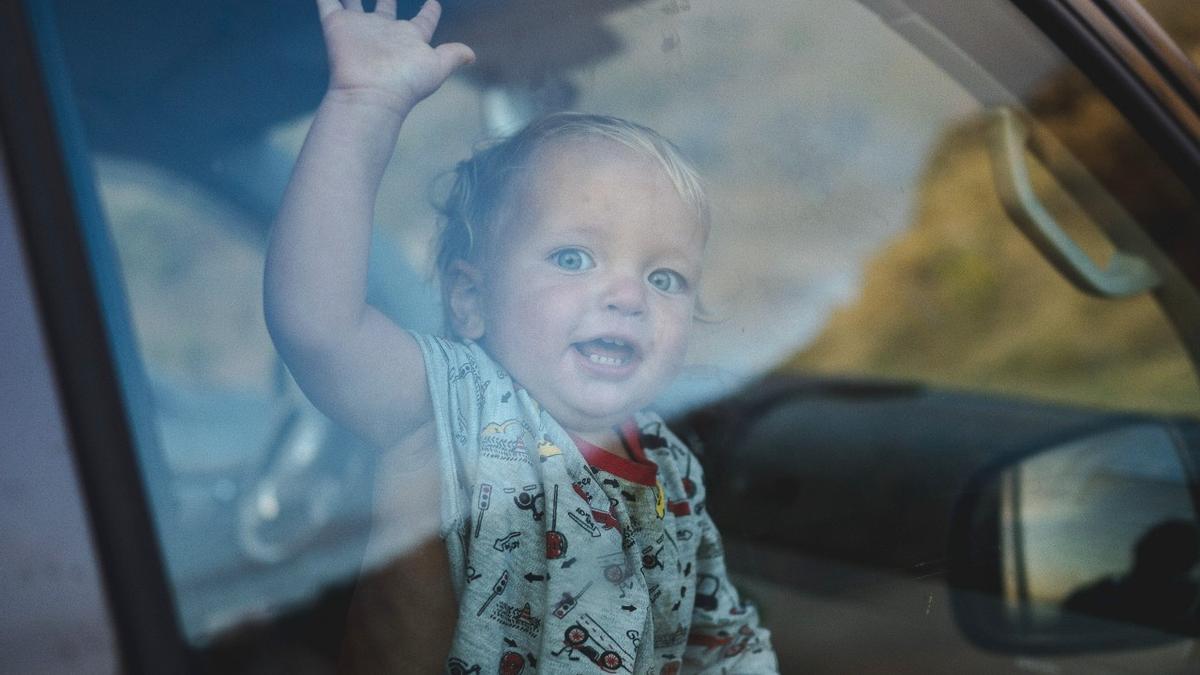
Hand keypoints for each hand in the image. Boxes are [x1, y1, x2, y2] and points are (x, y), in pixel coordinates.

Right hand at [315, 0, 474, 113]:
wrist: (370, 93)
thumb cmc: (406, 82)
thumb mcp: (437, 67)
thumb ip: (453, 56)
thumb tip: (472, 55)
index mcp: (408, 38)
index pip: (423, 20)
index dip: (430, 10)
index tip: (434, 1)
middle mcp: (384, 31)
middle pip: (386, 7)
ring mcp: (360, 28)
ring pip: (354, 0)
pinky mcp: (337, 25)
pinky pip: (327, 1)